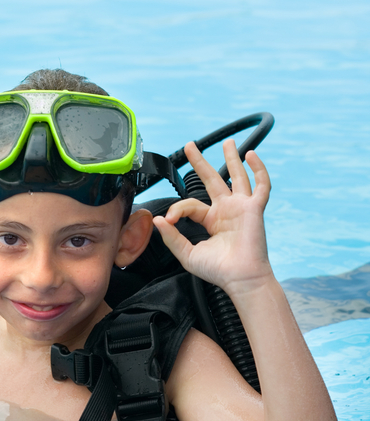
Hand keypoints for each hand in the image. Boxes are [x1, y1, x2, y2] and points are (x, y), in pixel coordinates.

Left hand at [152, 139, 272, 296]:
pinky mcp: (254, 209)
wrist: (239, 279)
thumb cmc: (218, 271)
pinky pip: (261, 186)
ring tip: (227, 142)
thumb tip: (159, 220)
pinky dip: (258, 170)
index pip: (191, 204)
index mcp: (211, 220)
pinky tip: (252, 156)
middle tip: (190, 146)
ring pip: (237, 177)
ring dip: (232, 158)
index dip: (178, 208)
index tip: (170, 219)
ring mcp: (241, 208)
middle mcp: (226, 211)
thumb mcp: (187, 254)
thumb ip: (172, 237)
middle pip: (212, 180)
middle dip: (201, 162)